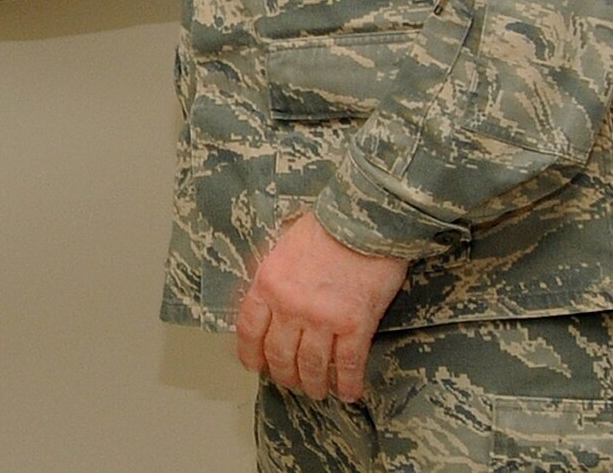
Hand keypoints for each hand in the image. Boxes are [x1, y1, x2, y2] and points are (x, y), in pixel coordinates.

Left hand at [234, 211, 408, 401]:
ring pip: (312, 367)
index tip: (255, 365)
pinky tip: (349, 392)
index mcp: (268, 283)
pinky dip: (348, 383)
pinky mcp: (355, 324)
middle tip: (291, 381)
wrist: (364, 220)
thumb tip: (269, 301)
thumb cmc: (326, 226)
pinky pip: (349, 365)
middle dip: (284, 375)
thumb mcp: (283, 245)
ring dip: (314, 384)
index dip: (250, 354)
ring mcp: (323, 318)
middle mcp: (290, 306)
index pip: (249, 330)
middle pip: (280, 355)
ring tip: (318, 390)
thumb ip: (274, 276)